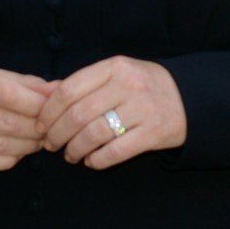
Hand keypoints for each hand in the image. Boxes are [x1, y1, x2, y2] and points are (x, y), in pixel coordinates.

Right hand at [0, 63, 54, 172]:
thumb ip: (29, 85)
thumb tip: (59, 90)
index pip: (7, 93)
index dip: (35, 105)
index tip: (53, 111)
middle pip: (6, 123)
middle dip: (35, 130)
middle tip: (50, 131)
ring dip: (26, 147)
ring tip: (37, 142)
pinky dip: (9, 160)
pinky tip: (17, 153)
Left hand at [35, 56, 185, 168]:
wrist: (189, 98)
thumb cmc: (142, 86)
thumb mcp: (116, 74)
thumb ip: (83, 83)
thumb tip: (43, 95)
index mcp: (114, 67)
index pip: (70, 89)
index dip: (49, 111)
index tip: (40, 124)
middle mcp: (128, 85)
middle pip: (79, 114)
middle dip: (57, 134)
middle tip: (50, 144)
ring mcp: (143, 109)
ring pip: (95, 134)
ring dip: (75, 149)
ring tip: (70, 155)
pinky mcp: (153, 133)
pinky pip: (116, 151)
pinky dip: (97, 160)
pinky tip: (91, 161)